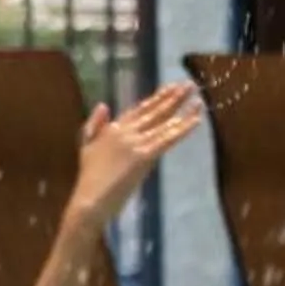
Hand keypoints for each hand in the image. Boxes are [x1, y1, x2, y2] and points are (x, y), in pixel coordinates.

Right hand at [67, 86, 201, 231]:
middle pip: (154, 111)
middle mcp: (126, 131)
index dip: (156, 98)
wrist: (89, 199)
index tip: (170, 87)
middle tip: (189, 85)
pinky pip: (167, 139)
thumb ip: (94, 125)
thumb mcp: (87, 147)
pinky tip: (196, 120)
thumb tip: (103, 105)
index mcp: (113, 128)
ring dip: (182, 109)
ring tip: (197, 97)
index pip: (139, 109)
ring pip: (163, 123)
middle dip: (173, 97)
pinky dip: (183, 129)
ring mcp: (135, 142)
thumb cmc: (89, 179)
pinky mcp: (144, 156)